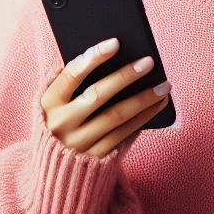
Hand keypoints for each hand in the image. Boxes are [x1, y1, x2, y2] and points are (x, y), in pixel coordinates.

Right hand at [40, 38, 170, 158]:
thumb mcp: (58, 103)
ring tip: (164, 86)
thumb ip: (75, 82)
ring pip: (116, 116)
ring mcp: (78, 143)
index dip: (93, 58)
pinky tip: (158, 105)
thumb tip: (111, 54)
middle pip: (97, 95)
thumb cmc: (63, 121)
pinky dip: (144, 118)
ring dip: (144, 98)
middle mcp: (61, 123)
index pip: (71, 75)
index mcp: (49, 103)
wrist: (58, 171)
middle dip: (125, 76)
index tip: (115, 42)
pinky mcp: (96, 158)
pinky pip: (124, 134)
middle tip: (149, 61)